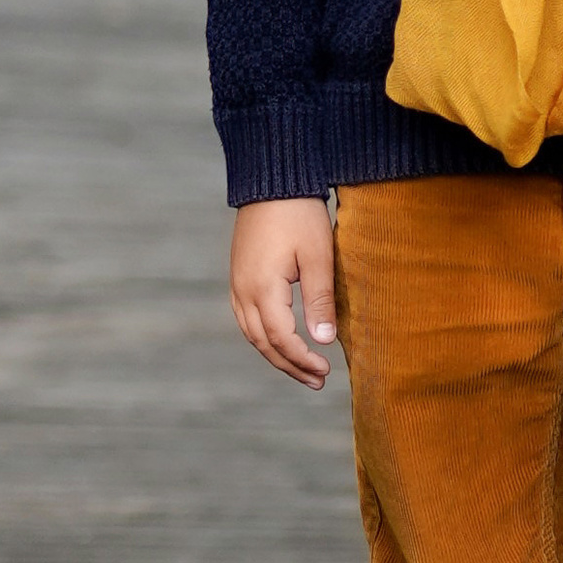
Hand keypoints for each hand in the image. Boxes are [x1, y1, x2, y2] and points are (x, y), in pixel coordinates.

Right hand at [229, 197, 337, 388]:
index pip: (281, 339)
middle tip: (317, 380)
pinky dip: (265, 337)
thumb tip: (323, 342)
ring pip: (252, 334)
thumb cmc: (299, 214)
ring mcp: (237, 283)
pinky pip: (247, 318)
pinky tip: (282, 341)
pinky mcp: (239, 275)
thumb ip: (319, 301)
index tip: (326, 370)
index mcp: (262, 288)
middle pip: (263, 343)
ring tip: (302, 369)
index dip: (303, 359)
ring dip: (276, 355)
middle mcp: (243, 291)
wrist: (272, 181)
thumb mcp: (317, 256)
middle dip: (290, 366)